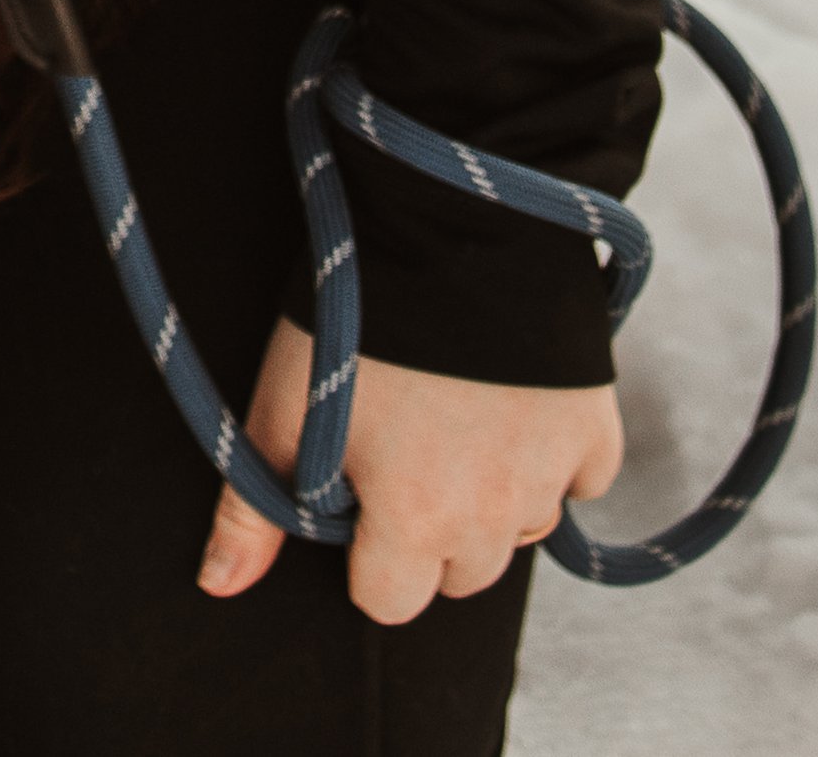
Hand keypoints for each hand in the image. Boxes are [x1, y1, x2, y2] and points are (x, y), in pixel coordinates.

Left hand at [197, 316, 623, 624]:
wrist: (450, 218)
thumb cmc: (353, 310)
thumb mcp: (283, 405)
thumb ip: (251, 509)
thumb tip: (218, 585)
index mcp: (417, 524)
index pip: (389, 599)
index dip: (363, 547)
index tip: (355, 486)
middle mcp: (496, 520)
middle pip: (461, 571)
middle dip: (432, 529)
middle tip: (406, 443)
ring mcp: (554, 476)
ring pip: (522, 527)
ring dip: (494, 495)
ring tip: (455, 413)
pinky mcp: (599, 430)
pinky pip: (579, 478)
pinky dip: (551, 453)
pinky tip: (513, 396)